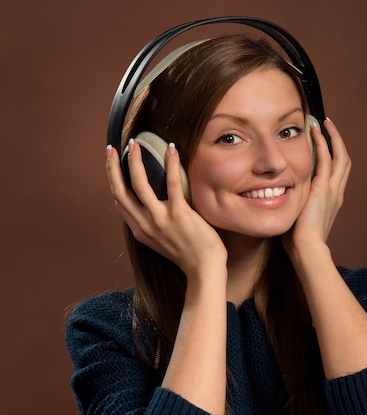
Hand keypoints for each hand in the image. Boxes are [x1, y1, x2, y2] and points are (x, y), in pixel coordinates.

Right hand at [106, 140, 227, 276]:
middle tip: (113, 148)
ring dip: (134, 161)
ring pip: (139, 184)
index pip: (120, 202)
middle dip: (113, 168)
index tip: (113, 164)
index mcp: (140, 231)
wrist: (204, 270)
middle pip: (120, 191)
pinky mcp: (179, 214)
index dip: (113, 181)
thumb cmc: (189, 255)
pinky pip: (172, 183)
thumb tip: (152, 207)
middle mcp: (145, 224)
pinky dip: (170, 163)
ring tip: (135, 144)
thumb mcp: (161, 242)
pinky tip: (171, 148)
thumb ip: (153, 226)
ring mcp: (161, 219)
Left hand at [283, 118, 350, 254]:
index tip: (325, 144)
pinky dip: (322, 143)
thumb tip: (278, 201)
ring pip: (340, 156)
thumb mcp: (298, 218)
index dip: (333, 157)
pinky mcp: (324, 188)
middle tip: (328, 127)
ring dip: (333, 138)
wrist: (307, 248)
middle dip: (338, 142)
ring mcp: (332, 189)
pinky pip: (327, 159)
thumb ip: (295, 206)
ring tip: (324, 123)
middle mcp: (336, 192)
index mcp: (332, 200)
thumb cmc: (299, 240)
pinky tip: (315, 132)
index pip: (336, 173)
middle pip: (344, 161)